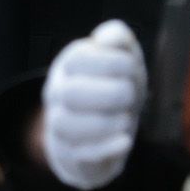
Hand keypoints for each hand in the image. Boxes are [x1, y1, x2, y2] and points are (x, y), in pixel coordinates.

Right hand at [42, 19, 145, 190]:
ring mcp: (60, 122)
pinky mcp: (70, 151)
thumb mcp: (121, 56)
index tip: (131, 68)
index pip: (80, 60)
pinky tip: (125, 140)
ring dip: (105, 122)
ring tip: (126, 118)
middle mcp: (58, 92)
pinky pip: (80, 153)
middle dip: (111, 94)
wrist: (102, 125)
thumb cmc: (114, 83)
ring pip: (68, 125)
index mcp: (69, 64)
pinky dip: (105, 147)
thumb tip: (106, 38)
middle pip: (71, 93)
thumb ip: (117, 37)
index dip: (112, 63)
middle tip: (131, 95)